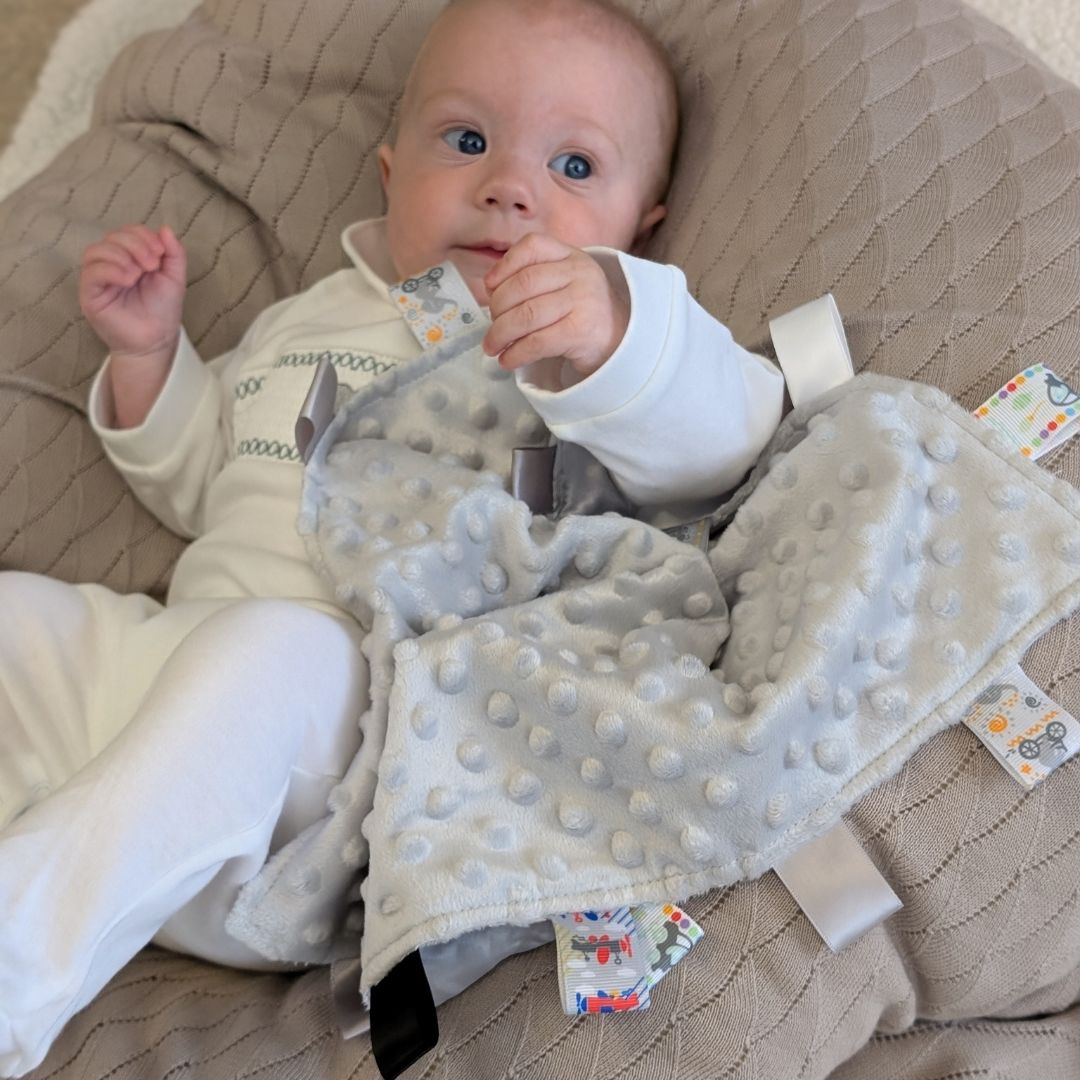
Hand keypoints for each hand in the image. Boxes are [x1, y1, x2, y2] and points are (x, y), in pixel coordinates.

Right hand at [79, 224, 186, 358]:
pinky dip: (110, 269)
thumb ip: (174, 254)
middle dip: (135, 245)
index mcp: (130, 257)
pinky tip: (128, 279)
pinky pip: (91, 272)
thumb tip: (165, 228)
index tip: (160, 253)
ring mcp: (99, 278)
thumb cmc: (162, 310)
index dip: (143, 235)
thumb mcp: (174, 278)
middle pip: (112, 237)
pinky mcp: (90, 294)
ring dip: (121, 255)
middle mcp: (112, 264)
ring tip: (138, 274)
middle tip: (152, 265)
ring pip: (96, 250)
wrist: (156, 341)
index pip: (128, 232)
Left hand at [481, 233, 628, 381]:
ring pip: (526, 314)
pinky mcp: (580, 332)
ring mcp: (583, 301)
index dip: (504, 265)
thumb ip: (533, 278)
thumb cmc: (583, 313)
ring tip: (492, 347)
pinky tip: (508, 360)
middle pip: (523, 284)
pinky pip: (537, 342)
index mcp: (572, 256)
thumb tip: (490, 291)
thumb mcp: (564, 283)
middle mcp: (579, 274)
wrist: (623, 342)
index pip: (532, 247)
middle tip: (491, 327)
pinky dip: (516, 353)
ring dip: (501, 334)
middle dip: (497, 308)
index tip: (489, 287)